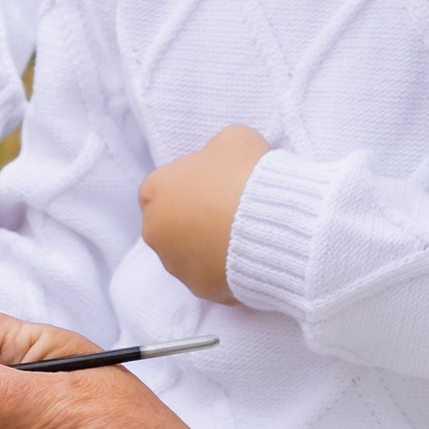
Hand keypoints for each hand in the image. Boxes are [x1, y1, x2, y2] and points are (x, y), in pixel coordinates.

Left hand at [138, 127, 270, 304]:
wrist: (273, 222)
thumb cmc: (248, 174)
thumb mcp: (233, 140)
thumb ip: (216, 153)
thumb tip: (220, 165)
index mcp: (155, 190)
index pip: (164, 188)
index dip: (192, 187)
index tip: (215, 187)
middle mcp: (155, 231)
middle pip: (173, 224)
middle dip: (196, 220)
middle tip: (230, 212)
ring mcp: (176, 264)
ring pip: (190, 254)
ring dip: (209, 247)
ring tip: (244, 236)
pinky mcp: (199, 288)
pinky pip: (212, 278)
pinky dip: (226, 271)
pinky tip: (250, 256)